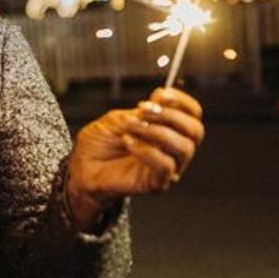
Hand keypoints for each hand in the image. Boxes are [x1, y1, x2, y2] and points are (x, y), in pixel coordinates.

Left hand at [66, 88, 204, 230]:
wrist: (83, 166)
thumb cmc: (101, 143)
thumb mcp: (119, 118)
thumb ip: (142, 111)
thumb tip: (162, 98)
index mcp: (169, 129)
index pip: (193, 114)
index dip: (182, 101)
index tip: (160, 94)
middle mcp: (174, 149)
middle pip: (196, 131)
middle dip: (171, 115)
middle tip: (143, 111)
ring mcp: (169, 168)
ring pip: (184, 148)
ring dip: (156, 131)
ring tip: (129, 127)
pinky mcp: (158, 183)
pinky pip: (166, 166)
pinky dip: (147, 150)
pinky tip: (128, 142)